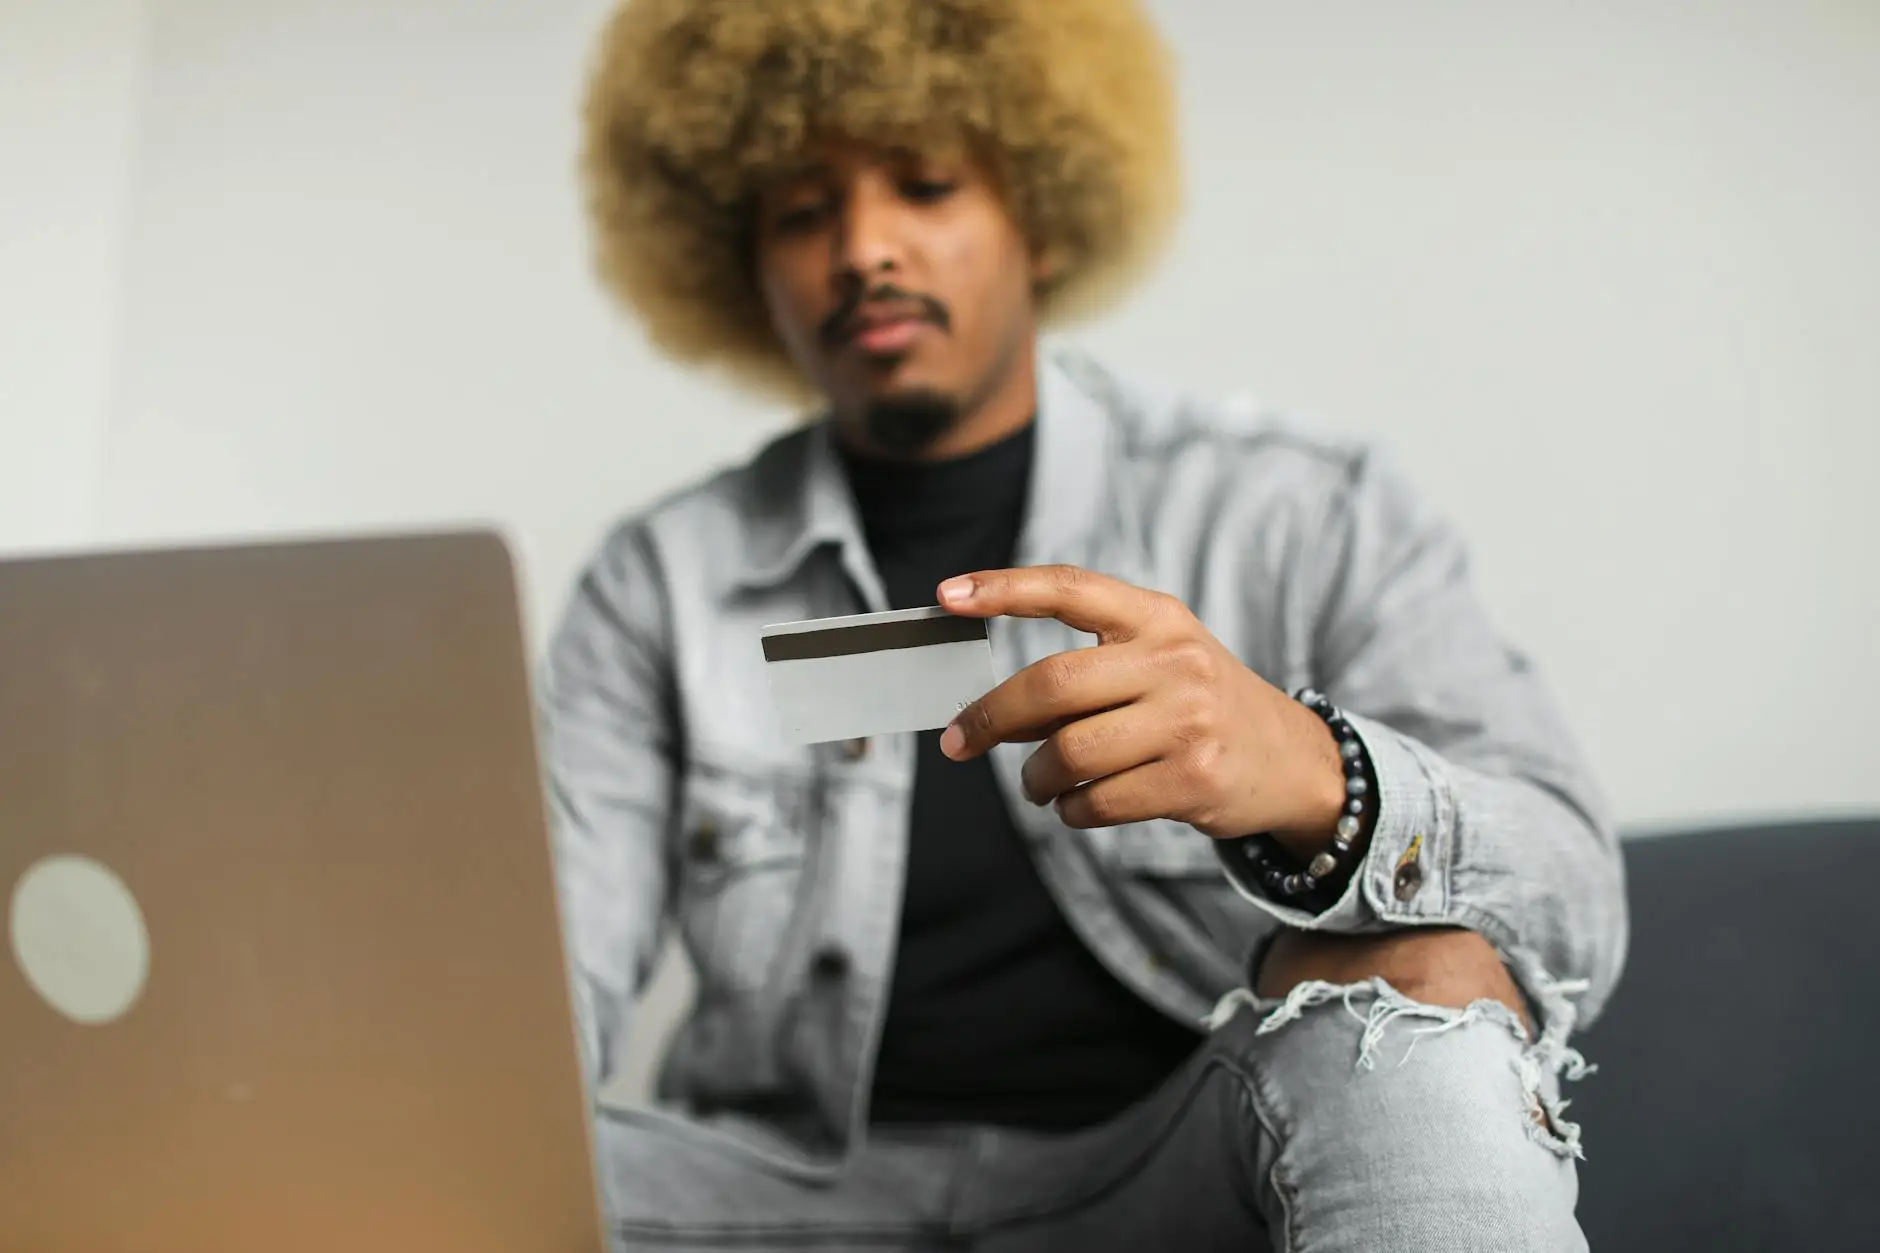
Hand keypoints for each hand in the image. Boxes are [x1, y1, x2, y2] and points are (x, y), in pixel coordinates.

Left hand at [936, 565, 1351, 853]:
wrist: (1293, 761)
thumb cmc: (1200, 707)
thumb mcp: (1159, 662)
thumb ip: (1085, 672)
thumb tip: (989, 710)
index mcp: (1157, 617)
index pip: (1070, 588)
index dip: (1005, 588)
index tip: (948, 596)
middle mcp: (1175, 660)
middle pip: (1052, 684)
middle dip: (990, 718)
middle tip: (959, 741)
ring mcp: (1188, 720)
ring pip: (1068, 752)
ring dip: (1034, 778)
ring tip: (1038, 784)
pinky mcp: (1194, 779)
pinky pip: (1098, 801)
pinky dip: (1071, 810)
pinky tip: (1078, 804)